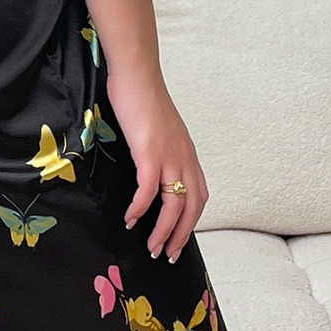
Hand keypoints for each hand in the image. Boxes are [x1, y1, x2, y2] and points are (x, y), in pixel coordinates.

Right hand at [105, 67, 208, 262]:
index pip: (199, 196)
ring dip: (162, 230)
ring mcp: (169, 156)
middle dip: (179, 235)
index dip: (190, 222)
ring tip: (150, 247)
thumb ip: (161, 148)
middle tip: (165, 254)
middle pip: (190, 208)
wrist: (137, 75)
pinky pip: (148, 189)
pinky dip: (141, 208)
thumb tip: (152, 167)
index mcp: (188, 154)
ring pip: (173, 205)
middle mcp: (184, 159)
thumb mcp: (159, 129)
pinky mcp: (149, 153)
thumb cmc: (143, 97)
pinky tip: (131, 218)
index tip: (177, 238)